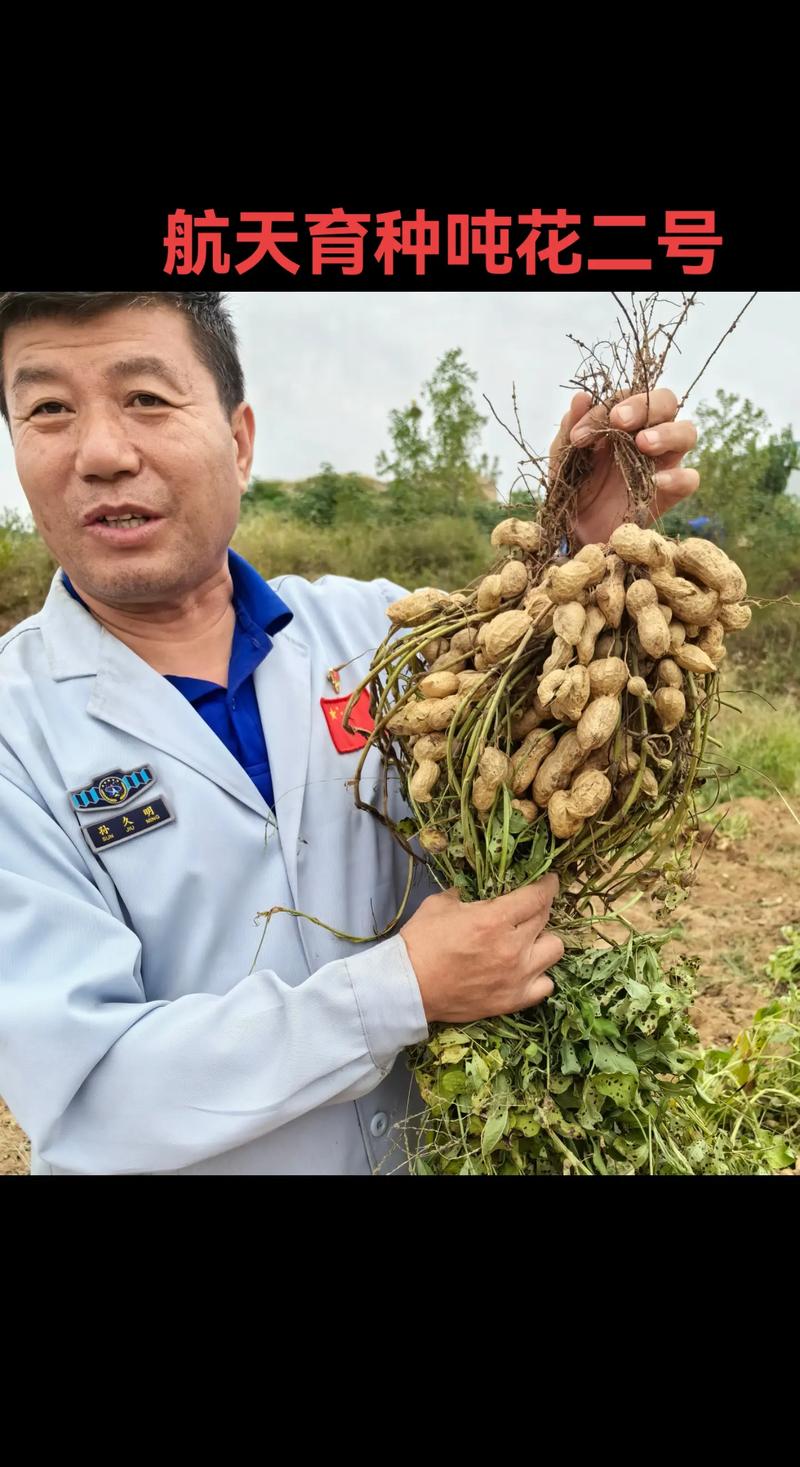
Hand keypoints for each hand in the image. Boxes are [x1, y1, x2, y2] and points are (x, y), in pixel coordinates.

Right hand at [399, 875, 562, 1023]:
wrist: (408, 987)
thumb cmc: (420, 942)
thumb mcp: (440, 904)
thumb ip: (464, 896)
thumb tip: (474, 893)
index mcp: (494, 919)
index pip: (537, 897)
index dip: (548, 885)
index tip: (550, 881)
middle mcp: (513, 947)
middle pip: (546, 919)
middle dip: (540, 908)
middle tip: (530, 908)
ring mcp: (517, 976)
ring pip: (554, 950)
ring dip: (543, 941)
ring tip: (529, 941)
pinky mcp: (513, 1000)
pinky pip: (546, 985)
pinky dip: (540, 975)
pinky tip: (526, 970)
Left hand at [549, 387, 699, 546]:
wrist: (575, 529)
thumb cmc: (573, 485)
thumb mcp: (564, 457)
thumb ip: (570, 429)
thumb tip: (581, 397)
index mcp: (624, 420)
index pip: (628, 397)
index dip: (605, 408)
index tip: (579, 436)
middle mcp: (649, 433)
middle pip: (666, 402)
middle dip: (644, 406)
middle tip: (618, 422)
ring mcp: (664, 462)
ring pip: (688, 432)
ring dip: (668, 433)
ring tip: (643, 444)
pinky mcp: (670, 492)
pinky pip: (690, 479)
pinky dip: (678, 477)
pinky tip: (656, 482)